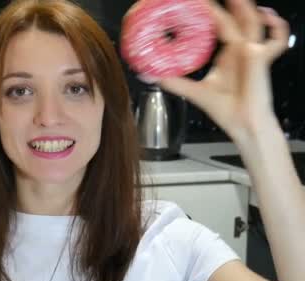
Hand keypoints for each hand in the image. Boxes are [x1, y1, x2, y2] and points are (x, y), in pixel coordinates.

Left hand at [158, 0, 289, 143]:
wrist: (243, 126)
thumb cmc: (226, 110)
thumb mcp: (192, 92)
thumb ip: (171, 82)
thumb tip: (146, 75)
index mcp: (227, 55)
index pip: (219, 26)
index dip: (210, 14)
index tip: (197, 3)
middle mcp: (240, 51)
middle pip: (236, 20)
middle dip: (227, 6)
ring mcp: (253, 53)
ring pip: (252, 23)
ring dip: (244, 8)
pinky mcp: (262, 60)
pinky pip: (276, 41)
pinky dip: (277, 28)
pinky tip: (267, 16)